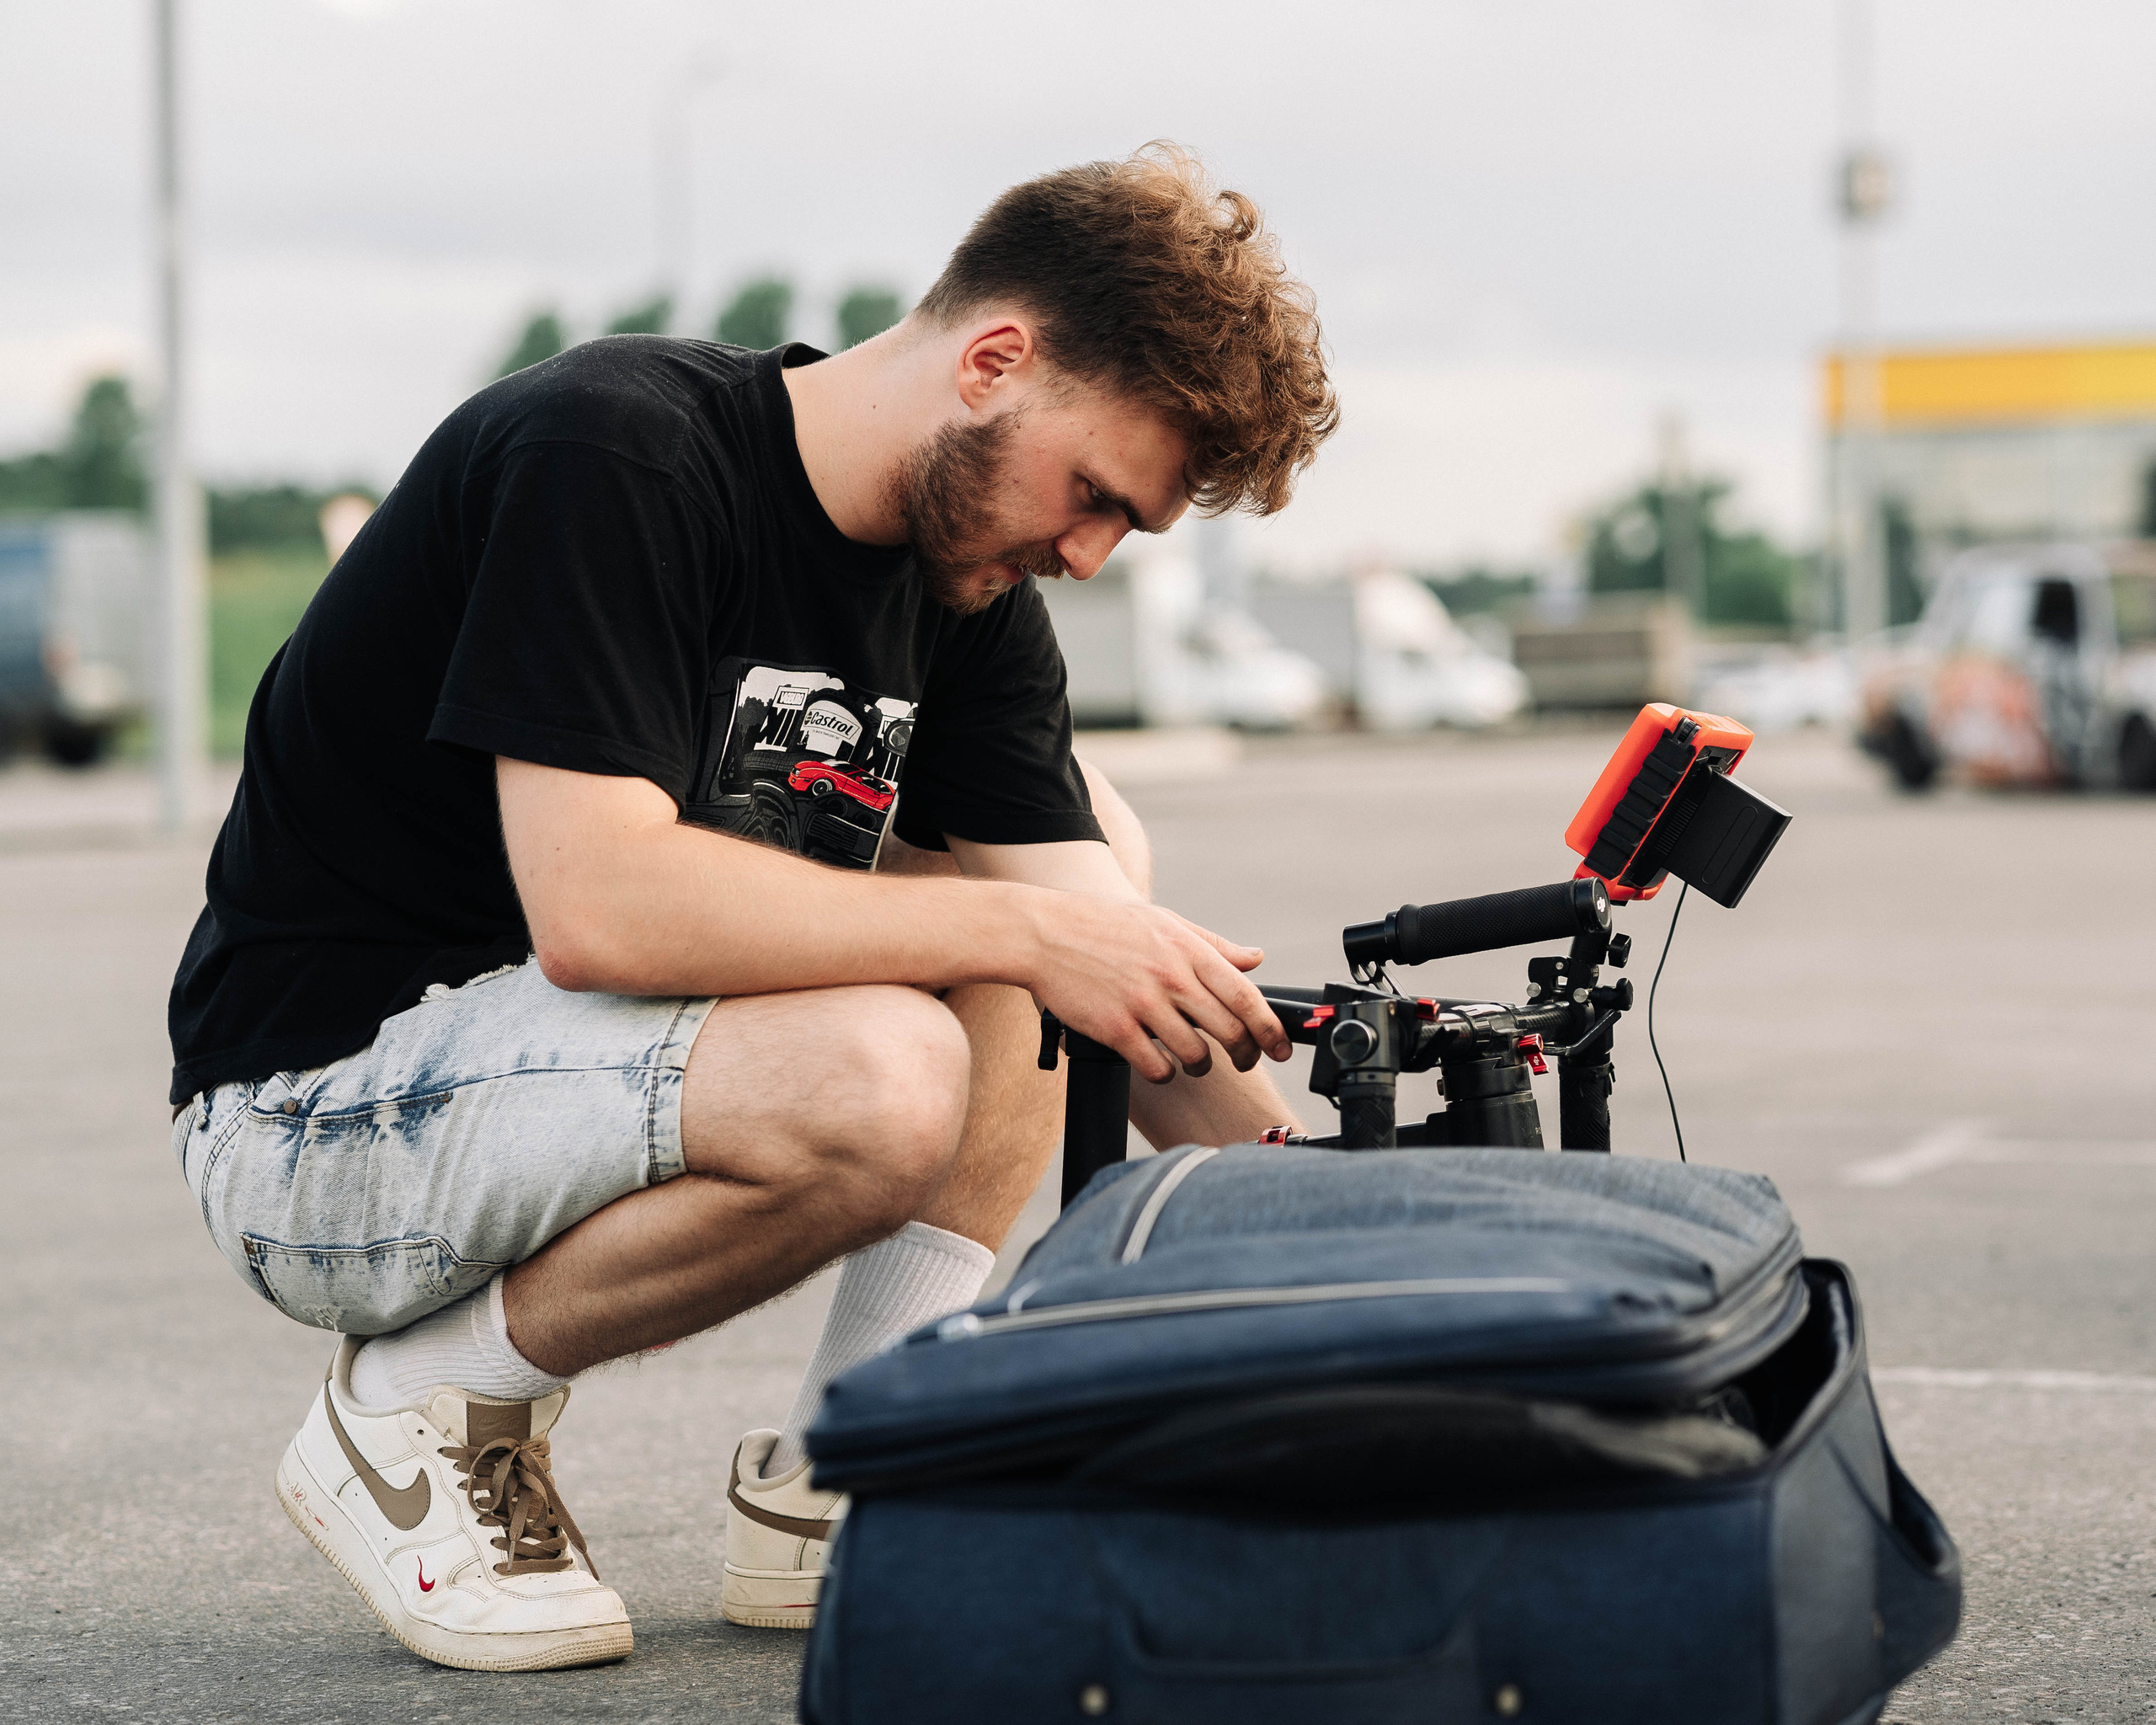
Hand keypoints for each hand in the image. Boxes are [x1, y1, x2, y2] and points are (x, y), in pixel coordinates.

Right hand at [1021, 894, 1289, 1082]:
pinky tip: (1159, 1065)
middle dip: (1245, 1054)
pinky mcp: (1114, 1029)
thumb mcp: (1163, 921)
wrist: (1043, 933)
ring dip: (1200, 1066)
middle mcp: (1170, 977)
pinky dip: (1164, 1072)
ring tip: (1194, 1062)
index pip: (1246, 996)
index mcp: (1187, 950)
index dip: (1271, 1028)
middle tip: (1243, 1060)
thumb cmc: (1103, 925)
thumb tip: (1255, 958)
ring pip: (1195, 1055)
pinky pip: (1155, 1067)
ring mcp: (1142, 1004)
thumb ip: (1212, 944)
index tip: (1281, 1047)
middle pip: (1229, 1031)